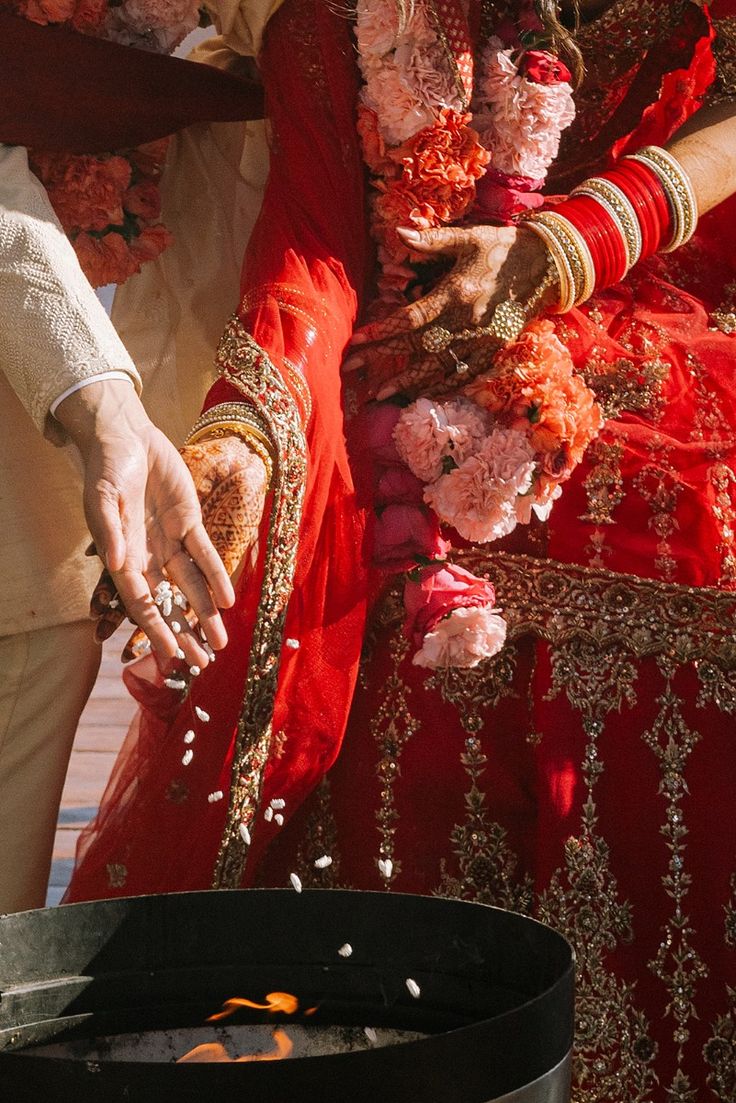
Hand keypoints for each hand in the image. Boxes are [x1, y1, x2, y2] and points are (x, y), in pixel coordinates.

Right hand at [102, 433, 268, 661]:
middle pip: (169, 603)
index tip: (170, 655)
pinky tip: (227, 600)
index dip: (156, 629)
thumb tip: (115, 564)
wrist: (126, 437)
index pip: (141, 602)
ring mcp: (170, 541)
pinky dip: (217, 576)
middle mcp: (148, 556)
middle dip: (186, 633)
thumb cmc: (107, 469)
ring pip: (191, 586)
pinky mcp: (189, 523)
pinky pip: (205, 555)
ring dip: (206, 613)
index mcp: (123, 557)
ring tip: (220, 642)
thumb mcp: (101, 498)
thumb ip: (108, 531)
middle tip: (203, 663)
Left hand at [344, 224, 550, 398]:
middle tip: (351, 368)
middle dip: (382, 359)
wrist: (550, 266)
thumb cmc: (504, 248)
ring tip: (379, 395)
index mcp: (456, 294)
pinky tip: (422, 394)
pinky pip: (465, 373)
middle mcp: (466, 321)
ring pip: (438, 367)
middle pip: (417, 347)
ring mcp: (481, 340)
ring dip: (407, 382)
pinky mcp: (494, 349)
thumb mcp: (470, 237)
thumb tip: (399, 233)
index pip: (410, 319)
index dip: (381, 331)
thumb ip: (433, 240)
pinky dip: (442, 386)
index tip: (355, 340)